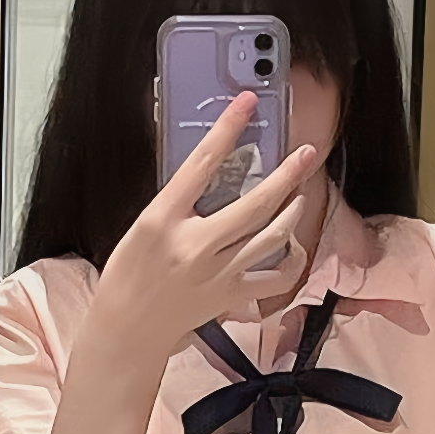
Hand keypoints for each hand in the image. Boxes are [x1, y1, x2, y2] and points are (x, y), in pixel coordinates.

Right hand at [95, 91, 320, 351]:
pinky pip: (276, 277)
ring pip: (273, 236)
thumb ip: (176, 203)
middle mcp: (195, 245)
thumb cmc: (128, 276)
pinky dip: (291, 260)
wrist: (127, 329)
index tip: (247, 103)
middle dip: (288, 174)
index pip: (201, 164)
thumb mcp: (141, 228)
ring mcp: (218, 273)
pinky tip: (293, 246)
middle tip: (306, 153)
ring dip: (293, 209)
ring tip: (300, 194)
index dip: (227, 129)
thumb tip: (210, 175)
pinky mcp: (231, 296)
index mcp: (163, 219)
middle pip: (256, 203)